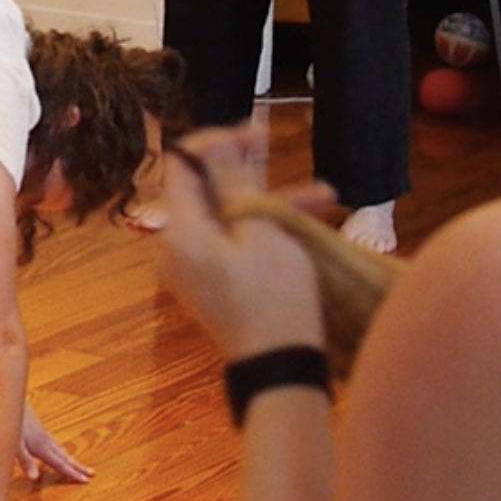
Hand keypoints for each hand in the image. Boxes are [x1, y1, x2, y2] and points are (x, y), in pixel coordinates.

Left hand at [18, 404, 95, 486]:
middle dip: (77, 466)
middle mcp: (45, 441)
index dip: (72, 473)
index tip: (86, 480)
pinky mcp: (38, 428)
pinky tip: (56, 448)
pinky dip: (60, 449)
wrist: (11, 398)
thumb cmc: (11, 422)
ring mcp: (42, 433)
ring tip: (77, 464)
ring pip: (60, 448)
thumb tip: (35, 478)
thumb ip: (25, 461)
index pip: (60, 464)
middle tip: (92, 474)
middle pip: (64, 457)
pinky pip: (54, 442)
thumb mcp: (14, 444)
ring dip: (70, 458)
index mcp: (41, 447)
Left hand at [149, 131, 332, 359]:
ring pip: (229, 217)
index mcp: (179, 231)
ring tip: (324, 194)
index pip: (182, 166)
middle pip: (206, 190)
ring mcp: (195, 269)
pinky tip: (311, 222)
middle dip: (248, 169)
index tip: (253, 131)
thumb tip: (215, 146)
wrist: (280, 369)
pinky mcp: (215, 285)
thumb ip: (234, 183)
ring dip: (270, 202)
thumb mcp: (260, 230)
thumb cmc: (274, 297)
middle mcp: (176, 248)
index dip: (215, 142)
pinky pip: (234, 244)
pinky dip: (265, 231)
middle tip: (276, 145)